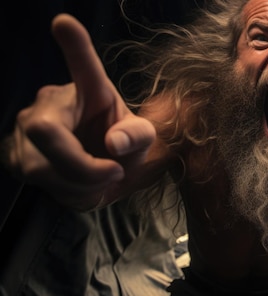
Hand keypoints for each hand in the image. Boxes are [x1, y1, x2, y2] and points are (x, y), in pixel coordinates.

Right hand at [5, 14, 155, 209]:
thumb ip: (138, 136)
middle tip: (114, 171)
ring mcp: (26, 129)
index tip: (65, 23)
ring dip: (81, 184)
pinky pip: (38, 182)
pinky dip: (69, 193)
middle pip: (45, 133)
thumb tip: (112, 142)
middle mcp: (50, 103)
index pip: (82, 65)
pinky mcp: (17, 156)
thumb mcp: (142, 140)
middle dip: (81, 165)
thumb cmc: (122, 146)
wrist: (104, 174)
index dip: (74, 45)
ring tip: (102, 178)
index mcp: (90, 90)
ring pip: (41, 167)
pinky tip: (81, 185)